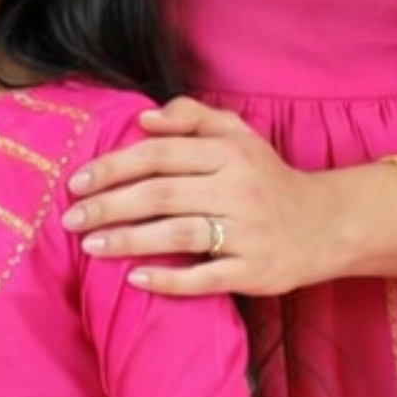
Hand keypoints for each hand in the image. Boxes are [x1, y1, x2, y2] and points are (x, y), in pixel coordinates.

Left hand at [63, 98, 396, 292]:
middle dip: (109, 206)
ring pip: (179, 234)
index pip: (159, 155)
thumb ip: (192, 117)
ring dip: (130, 240)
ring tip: (91, 246)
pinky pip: (207, 277)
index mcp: (227, 153)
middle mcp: (237, 189)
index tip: (77, 182)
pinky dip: (170, 279)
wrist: (326, 225)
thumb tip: (144, 118)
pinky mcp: (254, 271)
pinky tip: (136, 279)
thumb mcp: (238, 135)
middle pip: (161, 194)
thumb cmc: (266, 177)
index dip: (113, 167)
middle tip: (71, 220)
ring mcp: (247, 232)